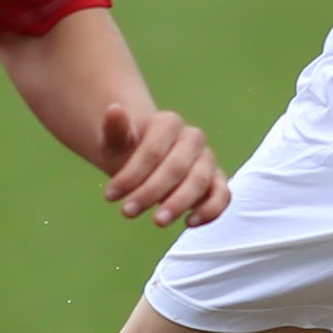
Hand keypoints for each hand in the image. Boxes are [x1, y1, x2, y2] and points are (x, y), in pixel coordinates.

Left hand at [93, 99, 227, 229]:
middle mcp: (193, 138)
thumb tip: (114, 109)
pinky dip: (210, 210)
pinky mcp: (217, 181)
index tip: (109, 196)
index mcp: (168, 123)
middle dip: (151, 192)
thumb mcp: (114, 141)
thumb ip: (115, 128)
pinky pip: (222, 196)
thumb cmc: (129, 150)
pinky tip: (188, 223)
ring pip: (201, 181)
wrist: (145, 159)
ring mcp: (208, 159)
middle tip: (127, 212)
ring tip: (157, 221)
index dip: (131, 174)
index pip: (153, 150)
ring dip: (179, 204)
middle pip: (177, 167)